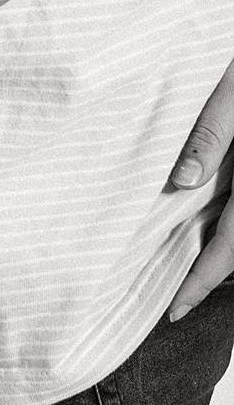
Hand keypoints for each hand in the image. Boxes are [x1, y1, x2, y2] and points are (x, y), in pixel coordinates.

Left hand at [169, 59, 233, 320]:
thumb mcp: (229, 93)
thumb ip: (208, 134)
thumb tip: (181, 182)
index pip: (230, 246)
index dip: (202, 282)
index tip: (175, 311)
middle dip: (212, 275)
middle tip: (176, 298)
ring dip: (224, 250)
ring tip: (187, 267)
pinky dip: (230, 224)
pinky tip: (207, 218)